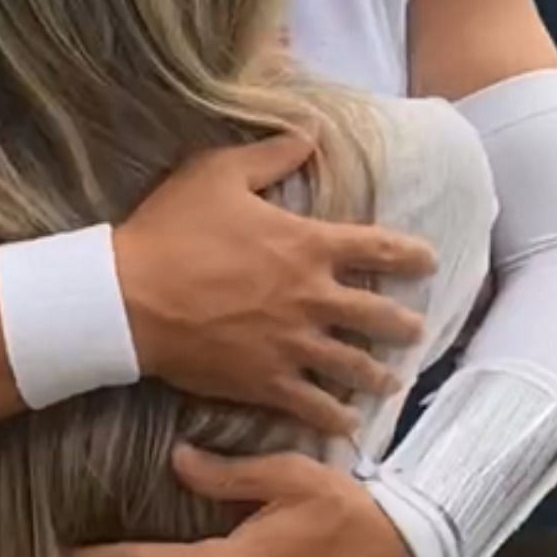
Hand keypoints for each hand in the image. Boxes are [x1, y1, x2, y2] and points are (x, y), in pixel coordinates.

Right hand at [114, 135, 435, 439]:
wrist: (128, 298)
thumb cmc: (171, 230)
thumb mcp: (218, 172)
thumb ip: (272, 153)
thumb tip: (312, 131)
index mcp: (307, 246)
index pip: (378, 248)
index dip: (409, 254)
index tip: (428, 262)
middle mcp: (312, 298)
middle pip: (377, 315)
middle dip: (403, 325)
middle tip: (417, 332)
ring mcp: (291, 345)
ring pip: (353, 365)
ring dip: (378, 375)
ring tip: (392, 383)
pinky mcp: (265, 382)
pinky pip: (312, 406)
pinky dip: (335, 418)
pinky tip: (349, 426)